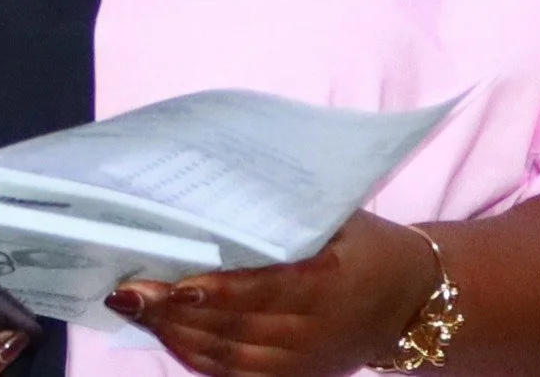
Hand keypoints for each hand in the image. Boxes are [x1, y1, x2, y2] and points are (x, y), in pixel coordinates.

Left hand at [106, 212, 439, 376]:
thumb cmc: (364, 244)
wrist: (414, 302)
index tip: (177, 281)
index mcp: (331, 283)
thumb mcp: (336, 218)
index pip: (267, 290)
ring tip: (132, 308)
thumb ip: (286, 212)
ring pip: (229, 356)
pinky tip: (162, 333)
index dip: (220, 292)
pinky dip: (195, 357)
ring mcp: (304, 361)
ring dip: (175, 334)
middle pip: (236, 327)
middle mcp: (316, 331)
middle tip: (125, 291)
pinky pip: (237, 375)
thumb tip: (214, 183)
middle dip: (175, 312)